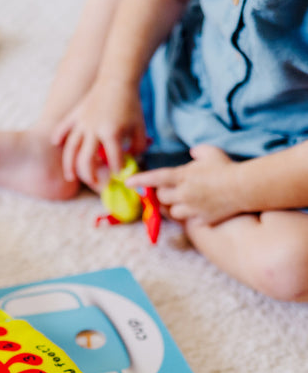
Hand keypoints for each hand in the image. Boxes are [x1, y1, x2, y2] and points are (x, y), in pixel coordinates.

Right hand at [52, 76, 147, 188]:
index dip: (116, 170)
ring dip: (69, 165)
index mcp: (111, 133)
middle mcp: (93, 130)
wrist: (117, 80)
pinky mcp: (75, 115)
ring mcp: (81, 123)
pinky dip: (58, 136)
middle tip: (94, 183)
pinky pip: (63, 127)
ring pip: (71, 148)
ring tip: (70, 176)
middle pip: (85, 159)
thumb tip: (131, 160)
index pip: (113, 159)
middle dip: (89, 175)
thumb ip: (138, 147)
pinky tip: (56, 144)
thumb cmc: (130, 105)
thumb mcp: (140, 127)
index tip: (117, 174)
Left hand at [126, 145, 243, 224]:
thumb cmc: (227, 168)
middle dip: (163, 193)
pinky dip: (190, 215)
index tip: (127, 182)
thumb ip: (198, 152)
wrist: (245, 187)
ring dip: (175, 206)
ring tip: (186, 199)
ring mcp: (191, 209)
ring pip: (172, 212)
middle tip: (173, 188)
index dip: (139, 180)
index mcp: (181, 176)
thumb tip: (193, 153)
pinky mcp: (201, 220)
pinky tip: (200, 208)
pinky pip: (188, 220)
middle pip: (161, 197)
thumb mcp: (211, 152)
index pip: (154, 178)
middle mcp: (182, 194)